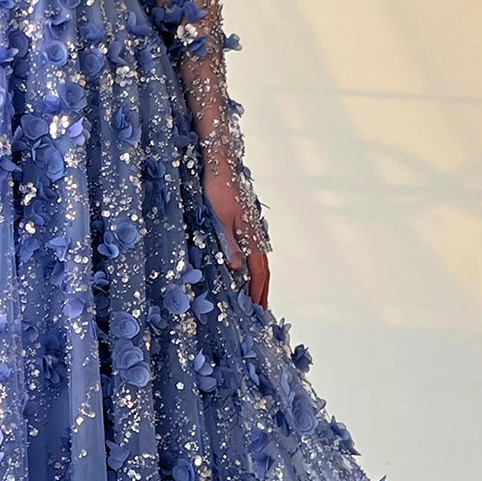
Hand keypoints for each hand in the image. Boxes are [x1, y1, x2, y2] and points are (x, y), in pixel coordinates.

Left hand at [204, 171, 270, 310]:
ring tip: (258, 297)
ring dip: (260, 281)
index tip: (259, 310)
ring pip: (260, 262)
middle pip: (263, 270)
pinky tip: (248, 271)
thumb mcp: (220, 220)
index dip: (258, 292)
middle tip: (263, 311)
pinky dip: (254, 268)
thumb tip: (238, 268)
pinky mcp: (246, 226)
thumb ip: (229, 244)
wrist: (221, 168)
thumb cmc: (218, 191)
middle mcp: (256, 236)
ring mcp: (253, 231)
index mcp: (251, 237)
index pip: (258, 271)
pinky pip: (254, 253)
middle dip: (263, 291)